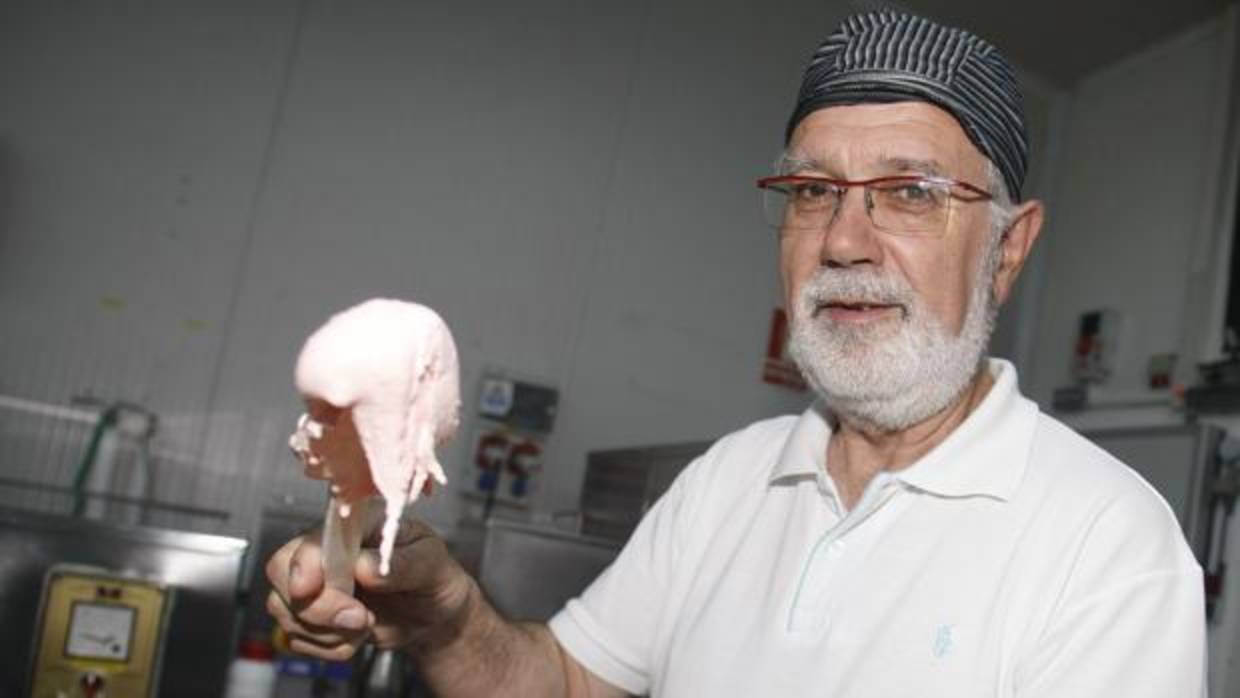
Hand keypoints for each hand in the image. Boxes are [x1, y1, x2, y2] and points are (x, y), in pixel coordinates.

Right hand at [266, 518, 474, 660]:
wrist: (434, 612)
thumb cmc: (433, 575)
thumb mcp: (432, 561)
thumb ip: (403, 563)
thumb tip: (366, 566)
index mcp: (354, 525)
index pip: (312, 535)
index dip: (303, 562)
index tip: (309, 588)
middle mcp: (327, 550)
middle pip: (282, 572)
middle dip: (317, 607)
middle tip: (359, 617)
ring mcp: (316, 583)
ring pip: (285, 610)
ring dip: (328, 630)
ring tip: (366, 623)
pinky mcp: (313, 615)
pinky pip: (296, 637)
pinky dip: (327, 647)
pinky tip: (354, 636)